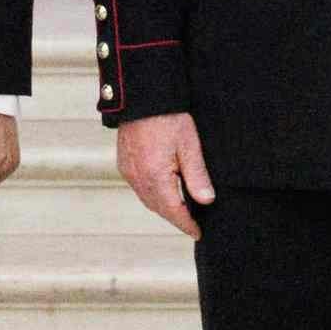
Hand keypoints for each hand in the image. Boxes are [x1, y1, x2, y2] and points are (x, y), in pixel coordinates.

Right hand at [116, 110, 214, 235]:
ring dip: (163, 207)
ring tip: (180, 211)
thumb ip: (197, 176)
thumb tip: (206, 201)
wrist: (143, 96)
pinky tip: (163, 190)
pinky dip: (152, 194)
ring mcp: (128, 170)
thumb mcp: (189, 145)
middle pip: (159, 208)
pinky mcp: (124, 162)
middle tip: (191, 224)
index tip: (197, 232)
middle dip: (175, 218)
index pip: (174, 211)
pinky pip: (139, 187)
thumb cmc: (168, 117)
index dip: (187, 224)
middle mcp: (138, 178)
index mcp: (155, 177)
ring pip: (147, 199)